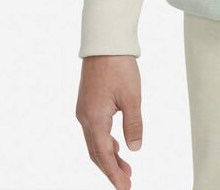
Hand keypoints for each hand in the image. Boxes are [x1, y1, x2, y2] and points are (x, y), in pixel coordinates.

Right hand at [76, 55, 143, 189]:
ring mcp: (84, 111)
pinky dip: (104, 143)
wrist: (105, 43)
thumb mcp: (132, 96)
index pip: (104, 155)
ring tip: (125, 168)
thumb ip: (133, 124)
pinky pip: (94, 131)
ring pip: (94, 142)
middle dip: (111, 169)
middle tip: (126, 182)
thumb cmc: (119, 66)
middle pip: (96, 153)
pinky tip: (116, 145)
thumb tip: (134, 149)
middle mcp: (85, 118)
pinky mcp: (87, 104)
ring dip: (108, 157)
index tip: (124, 188)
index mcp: (95, 118)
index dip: (114, 174)